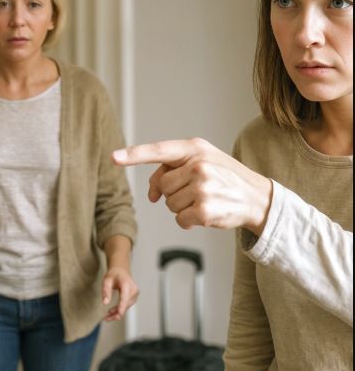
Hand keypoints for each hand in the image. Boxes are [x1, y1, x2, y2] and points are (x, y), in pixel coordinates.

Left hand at [102, 266, 138, 321]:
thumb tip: (105, 303)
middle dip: (116, 313)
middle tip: (106, 318)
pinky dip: (120, 309)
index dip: (121, 308)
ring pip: (126, 307)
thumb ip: (106, 291)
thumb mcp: (106, 280)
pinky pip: (127, 305)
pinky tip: (112, 311)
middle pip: (125, 305)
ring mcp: (135, 294)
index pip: (124, 298)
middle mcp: (133, 290)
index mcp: (126, 284)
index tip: (118, 316)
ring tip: (107, 316)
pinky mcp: (134, 297)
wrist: (121, 270)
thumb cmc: (114, 274)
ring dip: (117, 313)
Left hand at [112, 137, 271, 234]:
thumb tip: (151, 195)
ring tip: (204, 200)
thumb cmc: (223, 178)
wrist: (257, 197)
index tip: (113, 157)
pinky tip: (205, 214)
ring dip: (181, 207)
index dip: (133, 154)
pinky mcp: (205, 209)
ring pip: (168, 204)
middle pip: (162, 185)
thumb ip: (172, 169)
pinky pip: (179, 219)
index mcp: (195, 148)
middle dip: (173, 192)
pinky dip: (188, 222)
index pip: (159, 150)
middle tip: (195, 191)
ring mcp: (202, 187)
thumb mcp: (201, 162)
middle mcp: (198, 165)